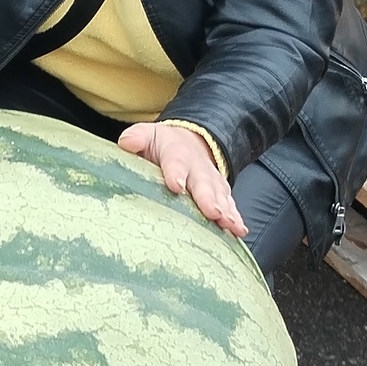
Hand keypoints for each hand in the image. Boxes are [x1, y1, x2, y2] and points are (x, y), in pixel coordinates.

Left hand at [118, 123, 249, 237]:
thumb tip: (127, 143)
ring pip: (220, 195)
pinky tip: (239, 231)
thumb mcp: (148, 135)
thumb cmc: (163, 144)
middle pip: (203, 183)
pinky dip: (235, 217)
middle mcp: (197, 167)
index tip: (176, 186)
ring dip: (225, 210)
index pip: (175, 162)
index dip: (176, 173)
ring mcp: (211, 181)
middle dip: (208, 198)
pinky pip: (229, 204)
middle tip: (212, 212)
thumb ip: (137, 137)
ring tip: (228, 224)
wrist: (191, 141)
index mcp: (176, 153)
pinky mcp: (220, 193)